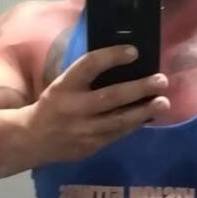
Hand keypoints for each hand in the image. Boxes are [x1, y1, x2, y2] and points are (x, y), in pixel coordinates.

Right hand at [25, 45, 169, 164]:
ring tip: (163, 102)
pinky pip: (117, 134)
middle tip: (161, 80)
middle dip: (139, 88)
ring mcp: (83, 130)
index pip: (89, 65)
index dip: (112, 57)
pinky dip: (134, 124)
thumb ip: (86, 78)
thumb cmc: (54, 105)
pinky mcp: (91, 146)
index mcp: (64, 86)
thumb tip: (124, 65)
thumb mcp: (62, 85)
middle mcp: (74, 108)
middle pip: (111, 96)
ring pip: (119, 120)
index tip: (134, 51)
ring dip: (144, 111)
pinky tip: (148, 116)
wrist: (33, 139)